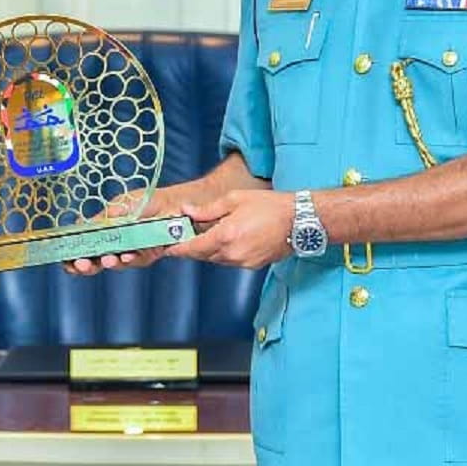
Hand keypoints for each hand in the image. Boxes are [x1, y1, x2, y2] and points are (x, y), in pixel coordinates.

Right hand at [63, 186, 188, 275]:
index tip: (65, 261)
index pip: (84, 245)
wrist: (176, 203)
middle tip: (81, 264)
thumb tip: (80, 226)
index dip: (73, 255)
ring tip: (106, 259)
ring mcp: (131, 249)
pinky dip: (130, 259)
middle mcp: (116, 242)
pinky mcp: (147, 254)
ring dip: (108, 262)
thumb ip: (102, 219)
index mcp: (105, 229)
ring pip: (114, 262)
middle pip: (96, 259)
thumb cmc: (146, 200)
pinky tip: (127, 256)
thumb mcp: (119, 205)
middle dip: (87, 265)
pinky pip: (136, 261)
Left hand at [167, 189, 292, 268]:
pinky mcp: (252, 265)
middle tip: (188, 234)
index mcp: (225, 235)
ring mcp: (243, 262)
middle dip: (193, 246)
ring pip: (216, 259)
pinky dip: (225, 252)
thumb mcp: (235, 199)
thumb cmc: (269, 206)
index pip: (193, 248)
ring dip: (210, 249)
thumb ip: (208, 209)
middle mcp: (232, 253)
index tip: (167, 248)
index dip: (177, 249)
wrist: (299, 220)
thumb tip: (187, 211)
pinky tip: (231, 238)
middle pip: (203, 255)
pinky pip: (230, 261)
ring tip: (213, 232)